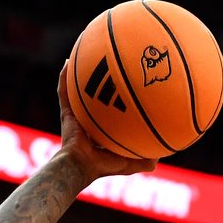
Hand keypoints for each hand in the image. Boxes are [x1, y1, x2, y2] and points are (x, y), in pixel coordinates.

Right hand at [55, 61, 157, 181]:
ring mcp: (75, 116)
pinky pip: (64, 91)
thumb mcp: (128, 163)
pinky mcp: (66, 113)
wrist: (81, 166)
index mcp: (99, 132)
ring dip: (78, 75)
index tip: (122, 91)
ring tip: (84, 56)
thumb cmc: (103, 166)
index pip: (107, 115)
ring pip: (76, 91)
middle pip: (93, 99)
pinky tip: (67, 61)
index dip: (113, 105)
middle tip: (105, 68)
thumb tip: (158, 161)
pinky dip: (64, 77)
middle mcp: (87, 122)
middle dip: (98, 84)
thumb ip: (143, 161)